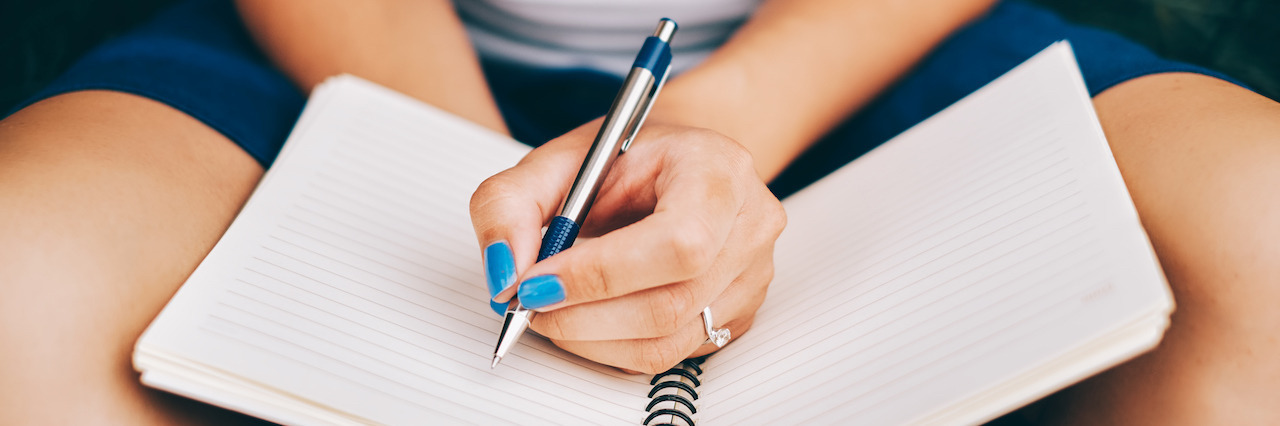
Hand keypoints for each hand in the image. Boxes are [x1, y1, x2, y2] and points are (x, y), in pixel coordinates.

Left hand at [470, 120, 785, 373]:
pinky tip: (590, 316)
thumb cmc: (629, 156)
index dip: (600, 274)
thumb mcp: (559, 158)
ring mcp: (753, 275)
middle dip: (583, 316)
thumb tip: (505, 272)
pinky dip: (615, 345)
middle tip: (528, 304)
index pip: (677, 242)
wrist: (679, 160)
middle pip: (671, 302)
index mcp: (718, 169)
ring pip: (668, 340)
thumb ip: (512, 204)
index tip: (535, 284)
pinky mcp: (739, 314)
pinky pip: (672, 353)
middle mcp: (749, 225)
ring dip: (592, 338)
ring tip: (553, 309)